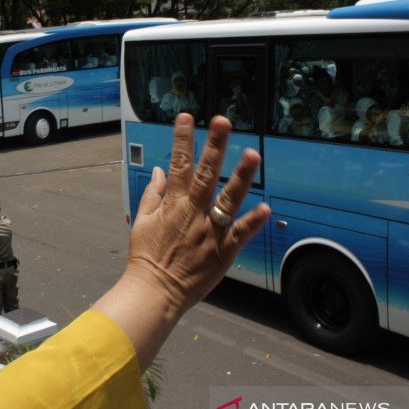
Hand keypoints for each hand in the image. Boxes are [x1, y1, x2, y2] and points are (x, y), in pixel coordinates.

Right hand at [126, 114, 268, 313]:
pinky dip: (253, 222)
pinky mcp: (223, 252)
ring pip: (228, 199)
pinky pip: (240, 234)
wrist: (154, 291)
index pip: (178, 164)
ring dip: (241, 177)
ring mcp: (210, 231)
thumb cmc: (147, 257)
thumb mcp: (143, 221)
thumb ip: (153, 194)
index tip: (187, 116)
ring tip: (253, 154)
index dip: (183, 139)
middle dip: (214, 146)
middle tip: (223, 121)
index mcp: (174, 204)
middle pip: (206, 173)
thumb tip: (159, 171)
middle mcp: (193, 212)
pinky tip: (266, 208)